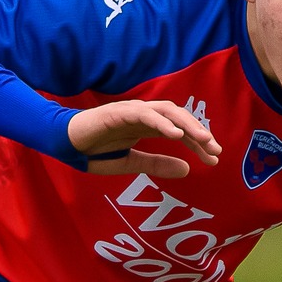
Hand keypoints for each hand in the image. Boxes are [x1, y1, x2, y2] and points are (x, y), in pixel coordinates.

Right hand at [66, 99, 220, 178]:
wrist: (65, 144)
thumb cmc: (94, 151)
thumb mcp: (131, 163)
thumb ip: (157, 164)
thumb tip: (187, 169)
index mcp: (147, 126)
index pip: (180, 130)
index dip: (198, 143)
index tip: (214, 158)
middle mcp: (143, 115)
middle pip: (179, 118)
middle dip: (199, 132)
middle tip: (216, 150)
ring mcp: (131, 111)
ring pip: (166, 112)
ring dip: (187, 124)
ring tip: (202, 139)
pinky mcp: (118, 112)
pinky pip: (144, 115)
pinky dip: (162, 123)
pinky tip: (175, 135)